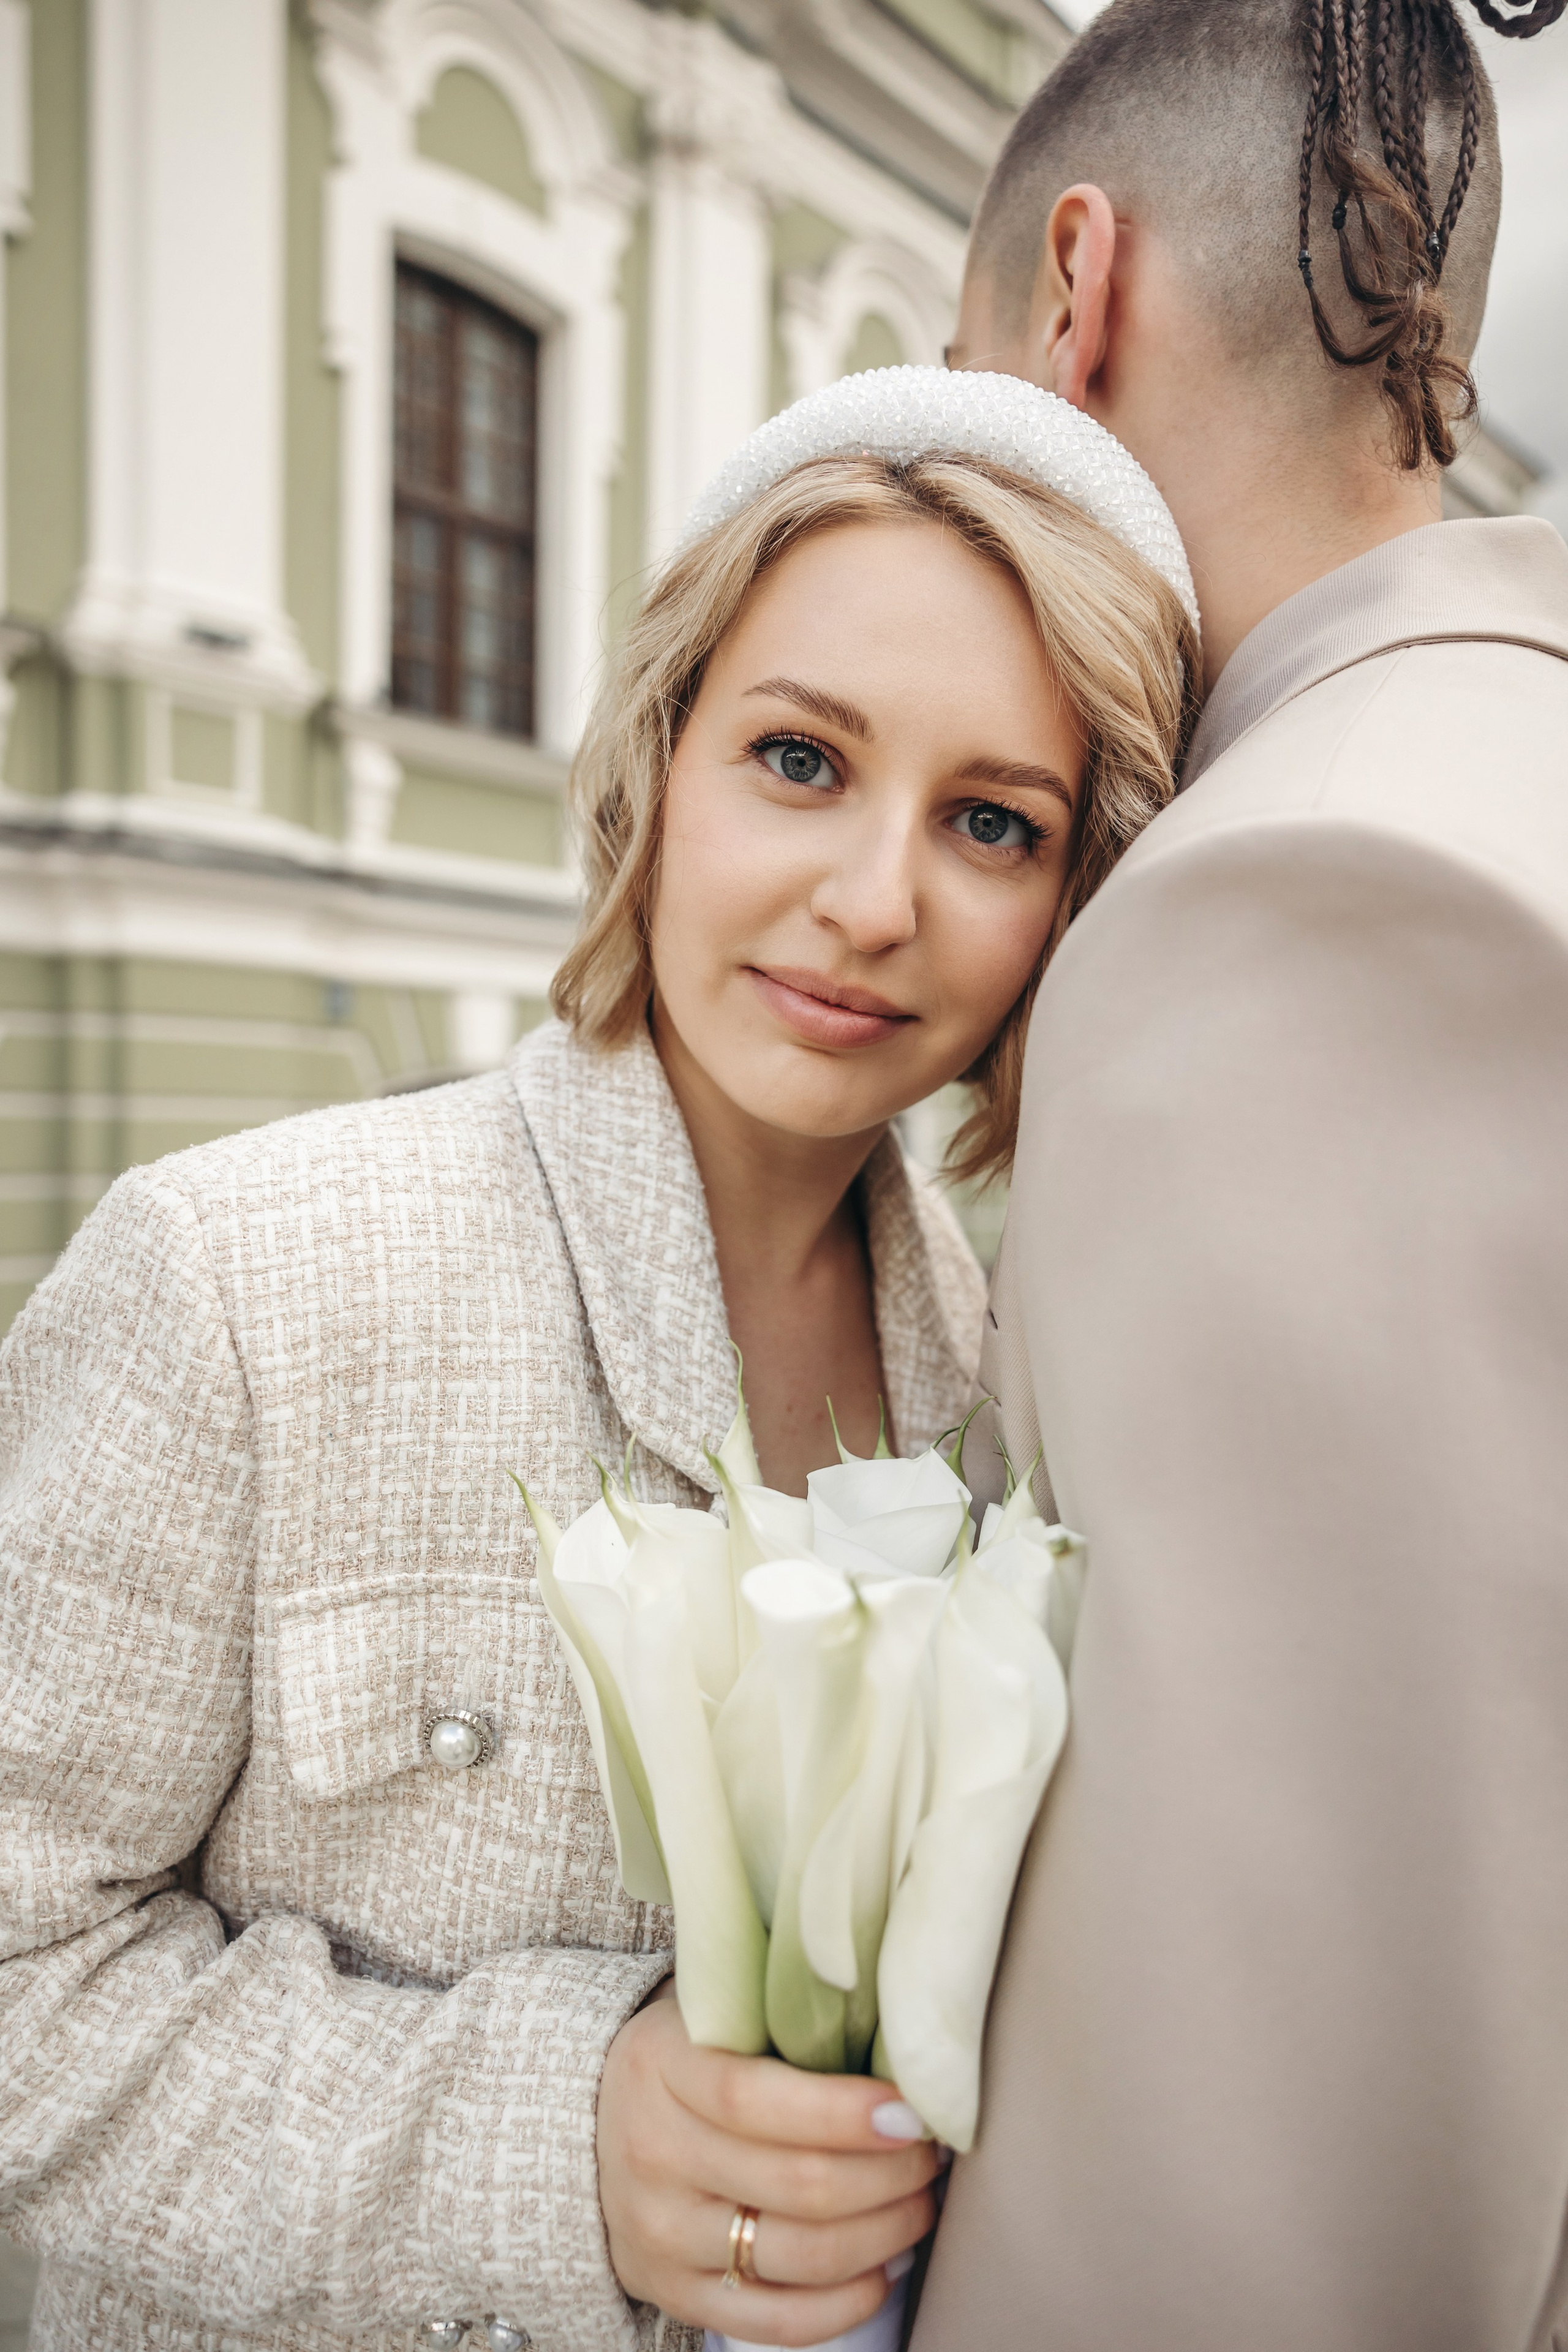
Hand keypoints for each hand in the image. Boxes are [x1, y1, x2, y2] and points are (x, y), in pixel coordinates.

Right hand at [598, 1984, 940, 2345]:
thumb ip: (784, 2014)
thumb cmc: (686, 2055)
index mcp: (660, 2065)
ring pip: (798, 2255)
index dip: (843, 2111)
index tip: (910, 2111)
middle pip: (795, 2185)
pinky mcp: (671, 2291)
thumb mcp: (711, 2013)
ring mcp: (659, 2233)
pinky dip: (844, 2303)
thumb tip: (896, 2032)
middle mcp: (652, 2154)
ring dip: (883, 2234)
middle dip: (889, 2175)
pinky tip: (884, 2270)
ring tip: (920, 2204)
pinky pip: (773, 2319)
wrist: (585, 2123)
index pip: (755, 2098)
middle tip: (930, 2153)